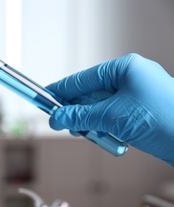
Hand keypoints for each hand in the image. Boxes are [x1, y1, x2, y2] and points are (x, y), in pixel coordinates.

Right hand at [46, 53, 173, 165]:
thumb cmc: (164, 120)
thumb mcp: (111, 116)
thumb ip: (80, 116)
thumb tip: (57, 116)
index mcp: (125, 69)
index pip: (83, 78)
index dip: (61, 90)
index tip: (45, 97)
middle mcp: (131, 79)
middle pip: (90, 94)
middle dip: (76, 111)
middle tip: (61, 122)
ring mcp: (137, 96)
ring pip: (100, 109)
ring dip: (92, 123)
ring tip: (86, 133)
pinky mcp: (141, 112)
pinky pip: (113, 118)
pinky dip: (105, 128)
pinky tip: (104, 137)